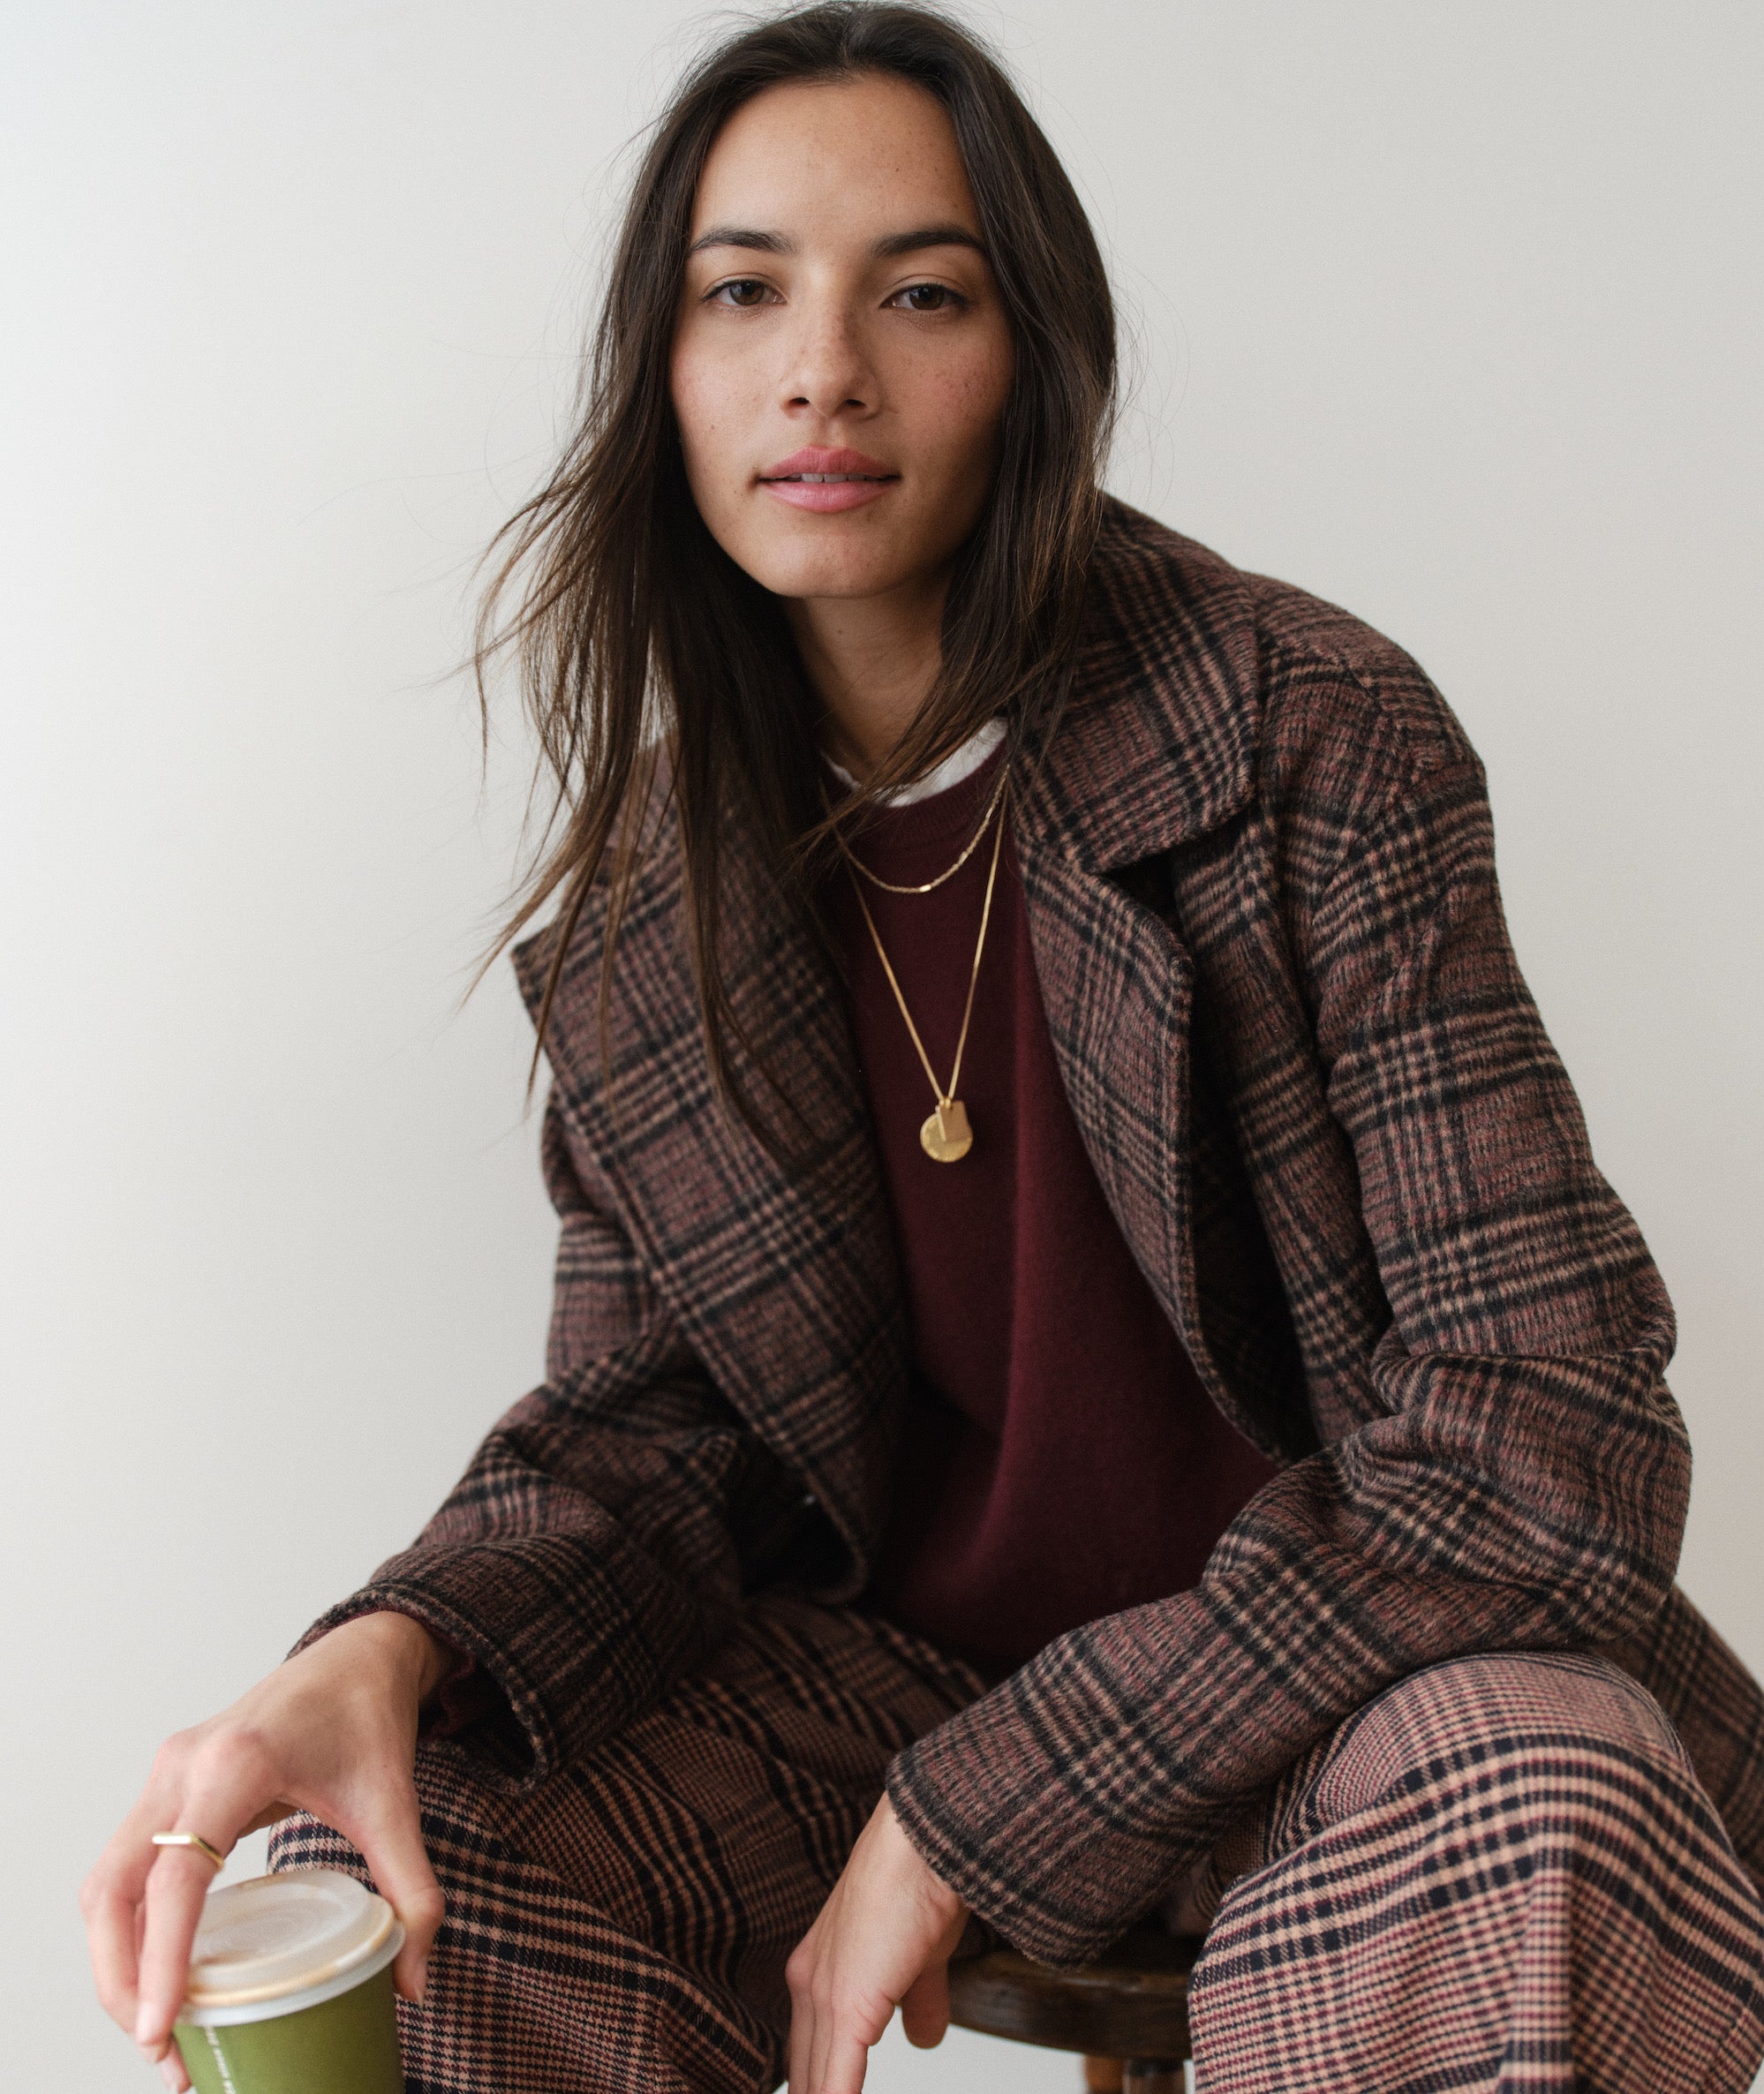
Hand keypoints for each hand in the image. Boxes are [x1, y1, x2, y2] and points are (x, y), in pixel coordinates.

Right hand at [80, 1611, 448, 2091]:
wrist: (357, 1654)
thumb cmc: (370, 1717)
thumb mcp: (397, 1806)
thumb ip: (412, 1894)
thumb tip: (413, 1987)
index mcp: (238, 1763)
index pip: (179, 1876)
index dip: (163, 1959)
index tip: (162, 2030)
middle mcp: (185, 1766)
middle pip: (115, 1889)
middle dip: (123, 1980)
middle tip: (163, 2051)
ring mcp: (167, 1772)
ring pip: (107, 1883)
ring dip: (116, 1960)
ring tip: (158, 2029)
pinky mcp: (166, 1785)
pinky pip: (124, 1867)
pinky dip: (128, 1927)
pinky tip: (159, 1975)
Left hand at [785, 1794, 968, 2093]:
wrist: (928, 1839)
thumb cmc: (925, 1878)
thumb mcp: (921, 1956)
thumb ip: (918, 1998)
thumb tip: (924, 2037)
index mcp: (817, 1971)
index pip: (809, 2054)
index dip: (819, 2090)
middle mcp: (807, 1985)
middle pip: (804, 2077)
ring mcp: (822, 1997)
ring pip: (815, 2085)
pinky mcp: (846, 2008)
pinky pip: (835, 2084)